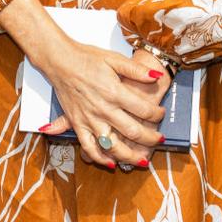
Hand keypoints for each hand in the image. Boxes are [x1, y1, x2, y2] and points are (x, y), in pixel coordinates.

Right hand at [0, 0, 164, 169]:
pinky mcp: (77, 124)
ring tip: (142, 161)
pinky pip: (89, 147)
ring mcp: (89, 119)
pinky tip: (111, 163)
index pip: (143, 109)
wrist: (60, 61)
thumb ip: (136, 69)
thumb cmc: (86, 58)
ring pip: (113, 146)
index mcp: (114, 92)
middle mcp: (103, 109)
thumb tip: (156, 76)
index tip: (161, 114)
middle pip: (132, 132)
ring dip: (129, 157)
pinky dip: (100, 158)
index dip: (157, 114)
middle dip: (150, 139)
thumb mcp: (114, 58)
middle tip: (160, 140)